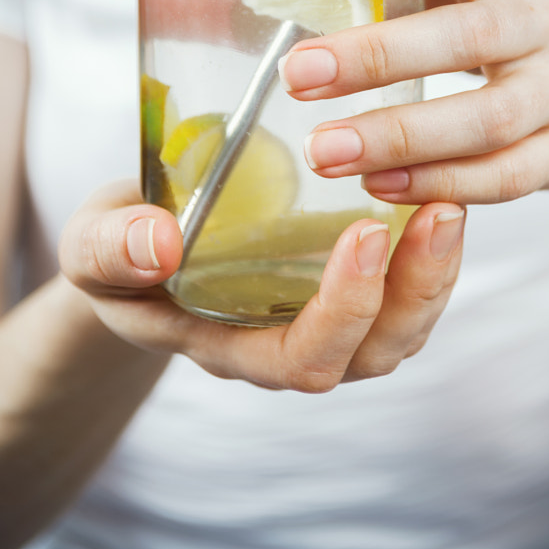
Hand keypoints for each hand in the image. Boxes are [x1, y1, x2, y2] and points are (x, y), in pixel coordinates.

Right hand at [58, 181, 463, 391]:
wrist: (139, 249)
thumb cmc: (120, 252)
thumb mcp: (95, 246)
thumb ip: (113, 249)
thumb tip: (157, 242)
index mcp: (234, 347)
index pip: (306, 358)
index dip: (344, 308)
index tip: (362, 231)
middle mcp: (290, 344)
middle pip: (376, 350)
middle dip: (417, 289)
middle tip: (441, 213)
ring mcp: (324, 316)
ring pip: (404, 324)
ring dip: (438, 270)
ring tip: (454, 202)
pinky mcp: (345, 281)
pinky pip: (405, 286)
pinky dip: (431, 249)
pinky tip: (438, 190)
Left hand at [278, 0, 548, 204]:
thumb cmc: (512, 16)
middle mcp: (545, 17)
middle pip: (464, 37)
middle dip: (374, 56)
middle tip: (297, 73)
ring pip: (484, 119)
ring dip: (396, 137)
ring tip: (322, 150)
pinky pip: (501, 177)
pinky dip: (435, 184)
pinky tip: (375, 185)